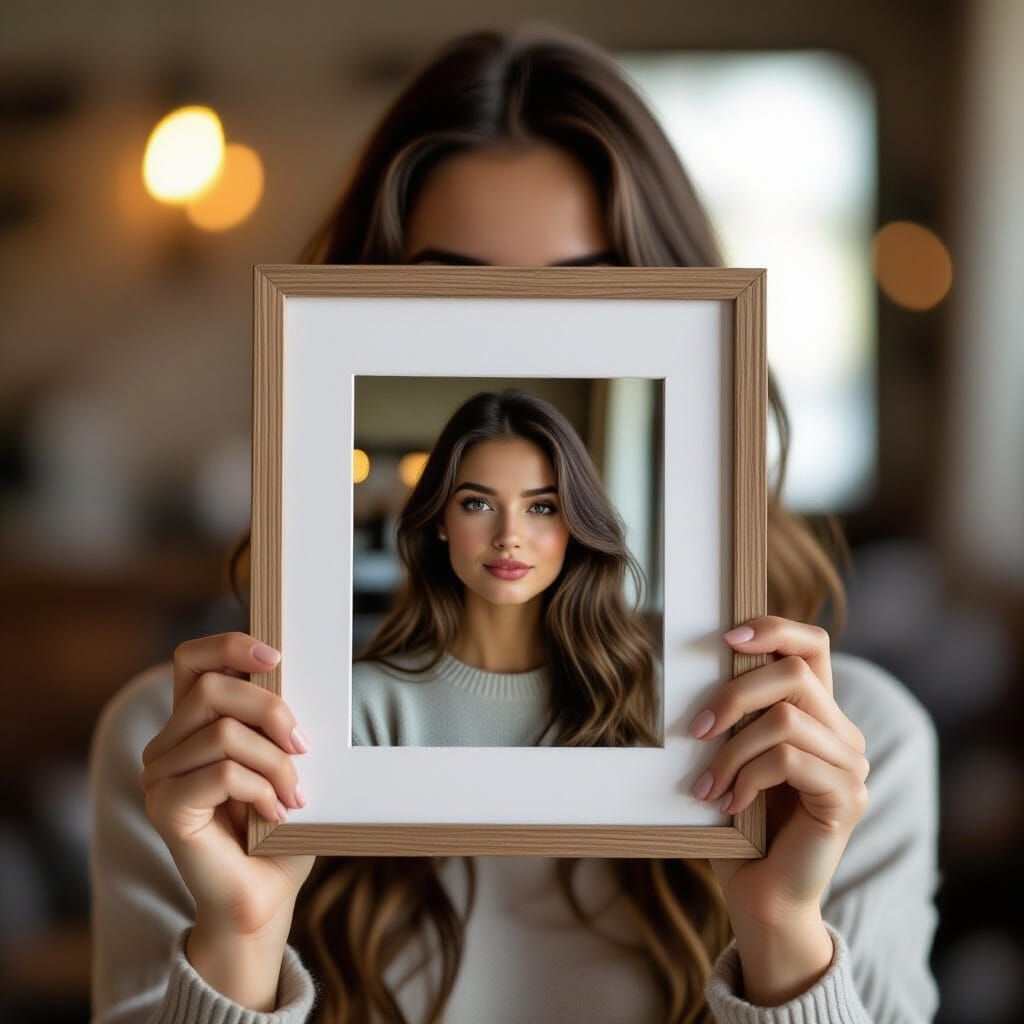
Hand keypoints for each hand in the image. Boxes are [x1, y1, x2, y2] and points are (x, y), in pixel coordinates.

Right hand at [140, 632, 316, 937]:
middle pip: (212, 688)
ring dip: (275, 762)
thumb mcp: (283, 756)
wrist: (265, 894)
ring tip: (296, 793)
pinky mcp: (165, 809)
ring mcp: (159, 777)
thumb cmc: (279, 824)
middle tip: (303, 746)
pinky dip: (262, 789)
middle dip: (270, 710)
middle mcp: (166, 745)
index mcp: (192, 723)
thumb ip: (274, 717)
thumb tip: (287, 672)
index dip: (231, 645)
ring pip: (223, 733)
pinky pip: (222, 774)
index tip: (277, 657)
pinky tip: (277, 813)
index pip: (191, 659)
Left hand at [688, 615, 869, 929]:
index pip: (813, 645)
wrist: (759, 894)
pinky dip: (747, 777)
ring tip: (706, 785)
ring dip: (731, 751)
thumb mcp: (733, 754)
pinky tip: (730, 804)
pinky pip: (787, 760)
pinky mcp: (847, 796)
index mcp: (818, 714)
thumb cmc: (738, 822)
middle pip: (794, 673)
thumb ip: (738, 714)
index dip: (775, 629)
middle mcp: (843, 733)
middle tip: (696, 729)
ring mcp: (852, 765)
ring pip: (784, 719)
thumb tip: (703, 662)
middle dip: (734, 695)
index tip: (726, 638)